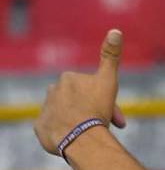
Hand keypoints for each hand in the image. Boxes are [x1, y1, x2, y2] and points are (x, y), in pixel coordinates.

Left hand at [34, 29, 127, 155]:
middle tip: (108, 128)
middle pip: (78, 101)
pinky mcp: (40, 127)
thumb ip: (110, 56)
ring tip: (90, 135)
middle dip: (93, 113)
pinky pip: (54, 127)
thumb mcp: (109, 81)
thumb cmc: (96, 110)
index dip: (107, 102)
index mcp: (68, 78)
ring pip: (66, 114)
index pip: (91, 89)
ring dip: (79, 121)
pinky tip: (75, 139)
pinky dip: (65, 132)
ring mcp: (45, 109)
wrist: (80, 138)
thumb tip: (116, 30)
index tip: (118, 120)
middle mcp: (53, 90)